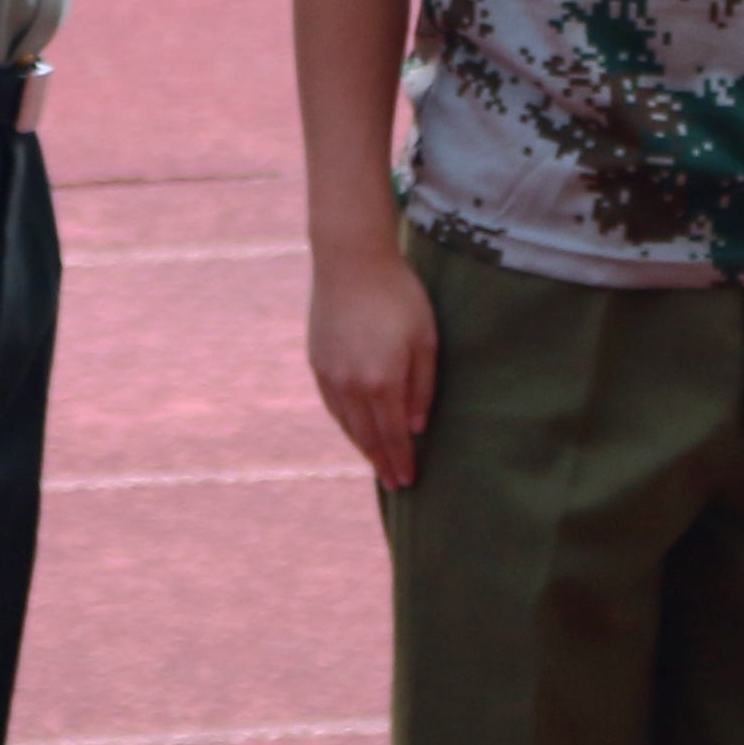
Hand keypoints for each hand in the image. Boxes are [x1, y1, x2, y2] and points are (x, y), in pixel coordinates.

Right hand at [306, 238, 439, 488]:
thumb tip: (417, 428)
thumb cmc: (399, 295)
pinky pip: (332, 405)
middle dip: (382, 463)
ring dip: (363, 446)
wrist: (351, 260)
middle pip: (368, 437)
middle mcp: (351, 386)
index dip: (401, 460)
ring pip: (347, 424)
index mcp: (381, 382)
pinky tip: (356, 429)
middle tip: (395, 484)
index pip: (393, 436)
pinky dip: (346, 423)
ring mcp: (329, 375)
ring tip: (377, 462)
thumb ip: (422, 387)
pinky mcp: (317, 362)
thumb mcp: (426, 338)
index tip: (409, 482)